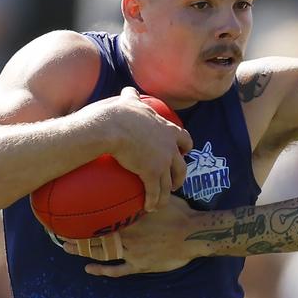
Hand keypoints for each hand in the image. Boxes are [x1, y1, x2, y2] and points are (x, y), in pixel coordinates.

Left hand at [63, 195, 203, 275]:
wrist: (195, 234)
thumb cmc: (182, 214)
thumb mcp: (164, 197)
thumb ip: (149, 192)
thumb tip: (140, 176)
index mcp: (132, 217)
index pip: (103, 217)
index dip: (84, 217)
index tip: (69, 214)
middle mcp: (128, 234)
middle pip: (96, 236)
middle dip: (76, 236)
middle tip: (59, 234)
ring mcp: (132, 251)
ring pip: (102, 252)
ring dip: (83, 251)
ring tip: (67, 248)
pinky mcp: (140, 265)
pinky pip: (117, 270)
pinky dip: (102, 271)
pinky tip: (89, 269)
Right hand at [92, 87, 190, 211]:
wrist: (112, 126)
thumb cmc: (118, 113)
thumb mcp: (130, 102)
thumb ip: (132, 98)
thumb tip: (128, 90)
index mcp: (166, 129)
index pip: (183, 138)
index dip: (184, 146)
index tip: (183, 151)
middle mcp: (169, 146)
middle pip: (182, 164)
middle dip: (180, 175)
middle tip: (175, 181)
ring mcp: (162, 160)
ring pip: (171, 181)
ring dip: (168, 193)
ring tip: (162, 201)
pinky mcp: (152, 172)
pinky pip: (156, 191)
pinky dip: (154, 201)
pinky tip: (149, 207)